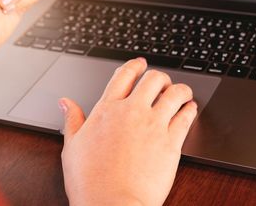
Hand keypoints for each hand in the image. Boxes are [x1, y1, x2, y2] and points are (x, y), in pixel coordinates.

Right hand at [60, 58, 196, 205]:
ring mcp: (153, 125)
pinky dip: (190, 109)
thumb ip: (72, 120)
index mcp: (107, 110)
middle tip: (161, 82)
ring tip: (181, 92)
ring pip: (174, 93)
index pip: (124, 76)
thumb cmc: (90, 181)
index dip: (135, 65)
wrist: (111, 204)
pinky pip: (186, 116)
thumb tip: (65, 102)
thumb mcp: (72, 147)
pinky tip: (190, 109)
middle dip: (159, 77)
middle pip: (153, 79)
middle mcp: (132, 112)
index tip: (140, 64)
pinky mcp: (171, 142)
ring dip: (179, 89)